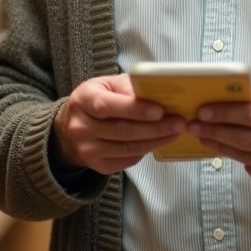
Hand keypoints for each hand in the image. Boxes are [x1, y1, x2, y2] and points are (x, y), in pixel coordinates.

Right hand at [52, 73, 185, 175]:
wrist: (71, 127)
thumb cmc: (97, 100)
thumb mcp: (108, 85)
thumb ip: (129, 87)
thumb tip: (157, 95)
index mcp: (83, 100)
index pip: (108, 106)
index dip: (135, 109)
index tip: (159, 110)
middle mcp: (80, 127)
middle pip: (121, 130)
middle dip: (154, 127)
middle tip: (178, 122)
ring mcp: (88, 149)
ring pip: (127, 148)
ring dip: (156, 140)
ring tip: (175, 131)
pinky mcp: (98, 166)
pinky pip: (127, 160)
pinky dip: (147, 150)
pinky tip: (160, 141)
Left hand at [190, 96, 250, 192]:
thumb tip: (234, 106)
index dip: (225, 113)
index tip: (204, 111)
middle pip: (245, 138)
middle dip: (215, 131)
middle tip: (194, 125)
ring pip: (246, 156)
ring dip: (221, 146)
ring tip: (204, 137)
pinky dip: (243, 160)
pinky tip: (231, 151)